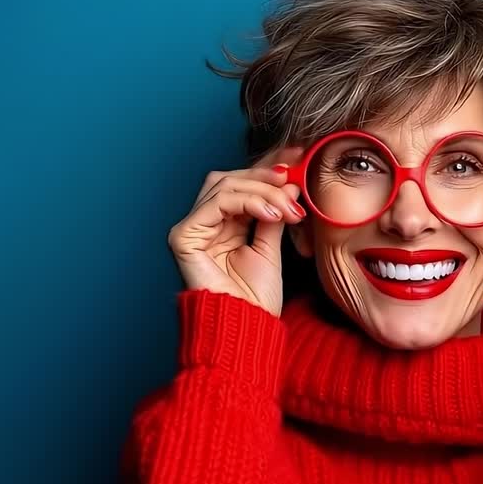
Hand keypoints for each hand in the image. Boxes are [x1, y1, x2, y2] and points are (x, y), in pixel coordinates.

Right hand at [168, 146, 305, 316]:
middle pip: (230, 178)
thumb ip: (273, 214)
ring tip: (287, 208)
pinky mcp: (183, 237)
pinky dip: (247, 201)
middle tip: (295, 182)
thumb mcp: (271, 246)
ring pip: (224, 185)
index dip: (267, 167)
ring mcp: (190, 229)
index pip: (241, 183)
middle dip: (266, 176)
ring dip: (262, 191)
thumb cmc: (255, 298)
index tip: (299, 156)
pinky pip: (216, 203)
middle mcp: (203, 224)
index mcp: (221, 225)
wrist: (246, 327)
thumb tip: (289, 183)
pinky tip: (270, 214)